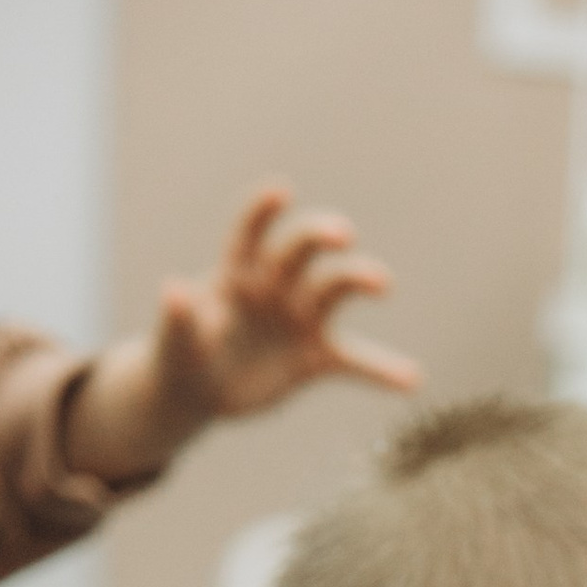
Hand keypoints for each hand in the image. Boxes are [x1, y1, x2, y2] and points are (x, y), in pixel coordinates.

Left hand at [67, 184, 418, 483]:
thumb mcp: (174, 341)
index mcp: (235, 272)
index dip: (263, 211)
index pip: (250, 232)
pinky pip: (354, 362)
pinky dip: (382, 370)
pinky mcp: (315, 358)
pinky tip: (412, 379)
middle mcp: (274, 285)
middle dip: (320, 238)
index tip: (282, 194)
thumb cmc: (183, 355)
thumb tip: (175, 289)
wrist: (200, 392)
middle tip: (343, 235)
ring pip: (333, 291)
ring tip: (384, 283)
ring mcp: (299, 319)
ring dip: (358, 281)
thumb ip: (178, 316)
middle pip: (300, 251)